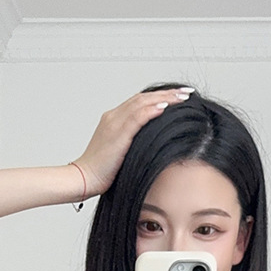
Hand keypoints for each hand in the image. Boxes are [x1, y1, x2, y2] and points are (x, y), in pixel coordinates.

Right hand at [70, 87, 192, 196]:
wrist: (84, 178)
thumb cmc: (101, 172)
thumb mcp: (120, 153)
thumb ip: (133, 143)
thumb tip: (151, 145)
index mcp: (114, 120)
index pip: (140, 102)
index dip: (159, 97)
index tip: (177, 97)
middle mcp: (114, 117)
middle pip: (144, 98)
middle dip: (167, 94)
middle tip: (186, 92)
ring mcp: (115, 123)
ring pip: (143, 103)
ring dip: (165, 98)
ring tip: (182, 97)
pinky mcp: (117, 134)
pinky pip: (137, 117)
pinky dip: (152, 110)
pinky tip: (166, 107)